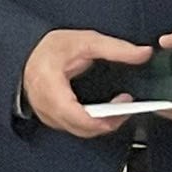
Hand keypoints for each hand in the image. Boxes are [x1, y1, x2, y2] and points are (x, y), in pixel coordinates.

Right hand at [22, 29, 151, 137]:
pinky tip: (104, 110)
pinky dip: (91, 123)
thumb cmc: (52, 48)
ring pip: (78, 131)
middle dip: (108, 121)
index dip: (101, 118)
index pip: (76, 115)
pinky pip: (73, 127)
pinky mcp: (51, 118)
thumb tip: (143, 53)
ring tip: (119, 107)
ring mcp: (47, 115)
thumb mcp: (86, 41)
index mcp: (50, 86)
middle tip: (127, 106)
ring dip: (101, 123)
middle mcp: (46, 105)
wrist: (29, 52)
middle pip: (81, 127)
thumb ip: (116, 48)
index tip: (123, 108)